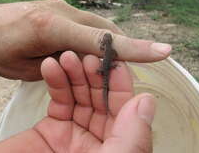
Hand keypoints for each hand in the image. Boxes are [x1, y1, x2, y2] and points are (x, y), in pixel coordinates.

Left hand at [0, 0, 170, 80]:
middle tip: (130, 71)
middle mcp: (63, 12)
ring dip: (114, 45)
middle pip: (108, 31)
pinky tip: (98, 52)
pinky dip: (102, 39)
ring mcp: (65, 8)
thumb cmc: (0, 49)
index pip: (99, 40)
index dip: (132, 49)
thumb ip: (60, 65)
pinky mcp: (66, 9)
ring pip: (103, 26)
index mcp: (50, 27)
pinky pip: (93, 25)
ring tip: (112, 65)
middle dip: (125, 50)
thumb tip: (88, 62)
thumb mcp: (23, 68)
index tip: (163, 52)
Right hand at [0, 51, 154, 152]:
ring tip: (67, 56)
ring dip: (74, 72)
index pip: (124, 107)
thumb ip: (133, 135)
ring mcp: (75, 132)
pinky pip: (59, 99)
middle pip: (101, 97)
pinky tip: (51, 65)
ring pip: (80, 94)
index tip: (113, 61)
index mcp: (118, 145)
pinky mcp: (52, 129)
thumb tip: (147, 101)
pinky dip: (56, 80)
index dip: (119, 82)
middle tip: (85, 55)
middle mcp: (99, 138)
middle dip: (94, 73)